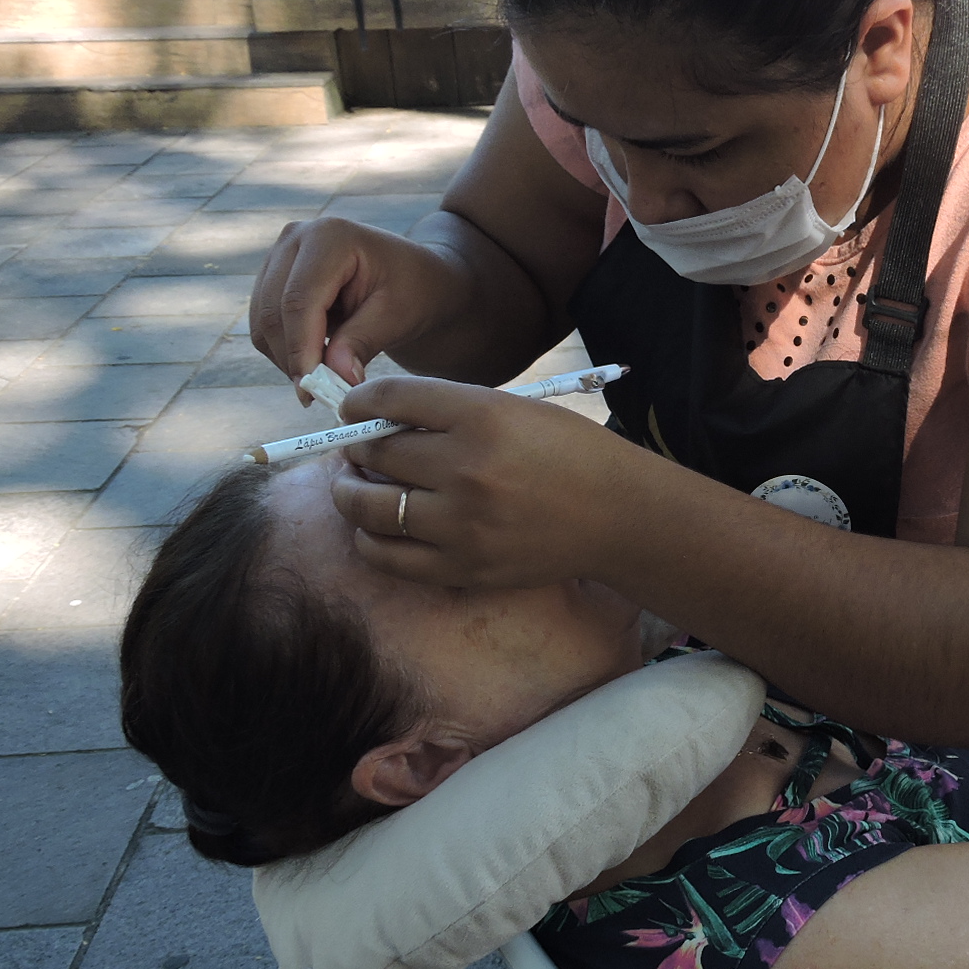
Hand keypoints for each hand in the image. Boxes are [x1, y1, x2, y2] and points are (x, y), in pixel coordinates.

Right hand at [249, 217, 461, 401]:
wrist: (414, 279)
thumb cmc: (414, 291)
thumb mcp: (397, 316)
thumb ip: (362, 343)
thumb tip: (333, 378)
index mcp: (330, 236)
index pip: (299, 300)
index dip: (300, 349)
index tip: (311, 391)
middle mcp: (296, 238)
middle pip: (274, 312)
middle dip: (293, 360)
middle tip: (319, 397)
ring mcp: (280, 256)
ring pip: (263, 323)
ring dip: (288, 359)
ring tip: (325, 380)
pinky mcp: (273, 278)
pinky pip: (264, 325)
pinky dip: (286, 351)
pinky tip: (317, 361)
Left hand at [327, 374, 637, 589]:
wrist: (618, 516)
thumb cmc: (568, 454)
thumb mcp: (515, 410)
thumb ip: (450, 412)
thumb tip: (378, 423)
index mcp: (482, 416)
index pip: (389, 400)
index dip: (358, 403)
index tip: (353, 410)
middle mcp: (466, 468)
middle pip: (373, 453)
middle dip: (355, 449)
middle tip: (357, 451)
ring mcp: (462, 524)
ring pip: (367, 508)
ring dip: (349, 494)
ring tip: (356, 488)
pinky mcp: (463, 568)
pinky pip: (386, 556)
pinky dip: (369, 540)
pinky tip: (376, 528)